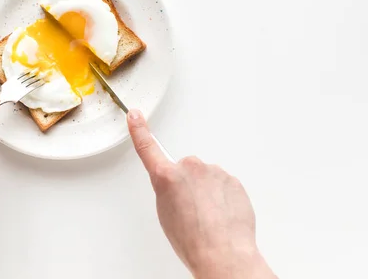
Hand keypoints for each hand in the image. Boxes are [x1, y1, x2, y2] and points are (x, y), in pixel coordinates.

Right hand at [127, 110, 275, 278]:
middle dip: (188, 184)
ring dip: (207, 192)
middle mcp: (189, 168)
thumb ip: (168, 190)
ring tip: (208, 218)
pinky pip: (224, 185)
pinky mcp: (232, 179)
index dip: (140, 130)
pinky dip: (223, 198)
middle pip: (186, 170)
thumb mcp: (166, 215)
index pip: (148, 148)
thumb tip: (179, 188)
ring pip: (207, 178)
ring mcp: (213, 172)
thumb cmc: (193, 241)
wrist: (223, 253)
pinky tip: (221, 217)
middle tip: (191, 209)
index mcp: (166, 177)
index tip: (135, 115)